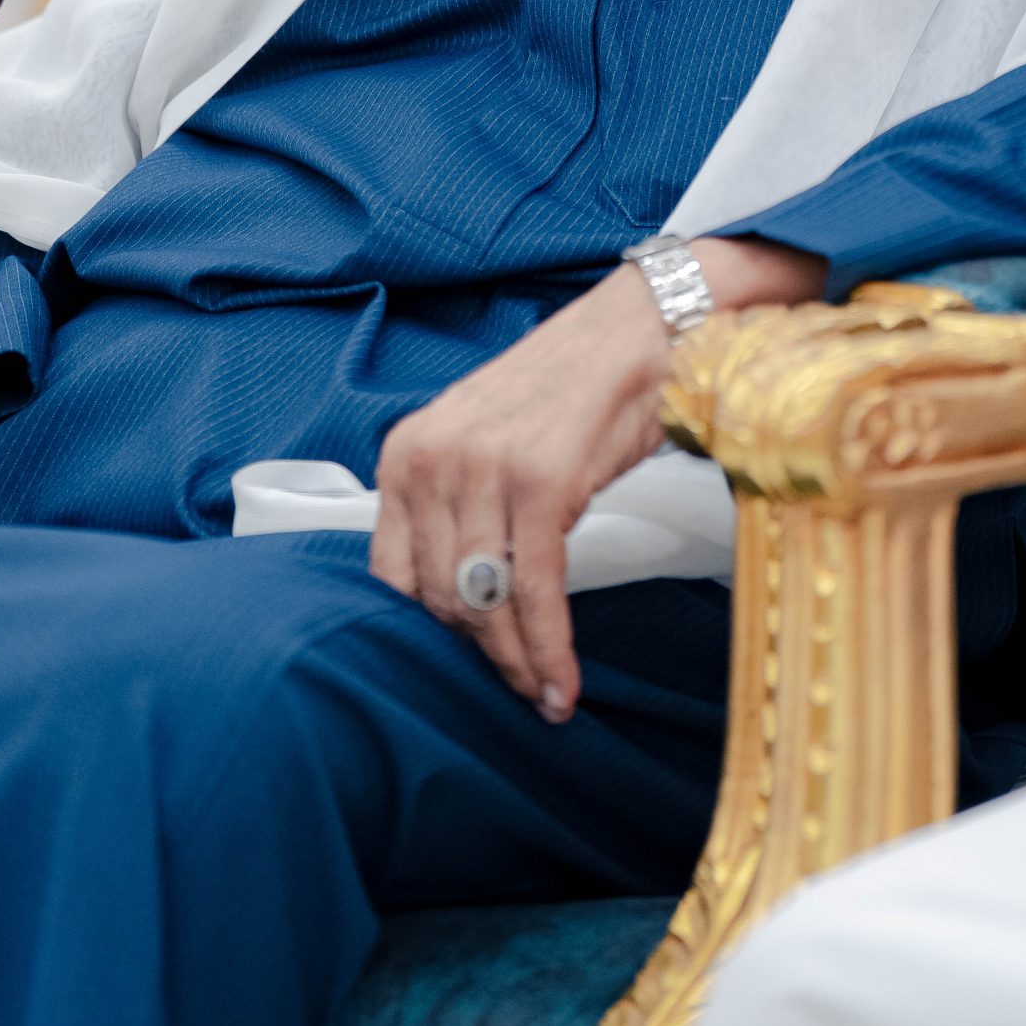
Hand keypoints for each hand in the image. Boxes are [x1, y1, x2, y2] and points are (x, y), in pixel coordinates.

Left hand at [371, 235, 822, 718]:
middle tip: (516, 687)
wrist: (636, 329)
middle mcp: (431, 459)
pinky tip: (562, 685)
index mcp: (407, 451)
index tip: (462, 666)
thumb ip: (457, 507)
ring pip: (484, 602)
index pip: (390, 574)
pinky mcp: (539, 484)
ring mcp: (483, 469)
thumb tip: (459, 600)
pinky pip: (535, 591)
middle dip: (480, 654)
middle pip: (436, 598)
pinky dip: (549, 649)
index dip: (425, 633)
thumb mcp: (486, 441)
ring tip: (544, 695)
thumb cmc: (569, 388)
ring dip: (517, 663)